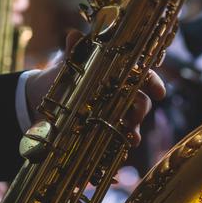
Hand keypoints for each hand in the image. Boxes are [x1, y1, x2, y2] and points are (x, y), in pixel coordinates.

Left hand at [24, 32, 166, 147]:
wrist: (42, 97)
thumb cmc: (62, 76)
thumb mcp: (68, 65)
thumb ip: (74, 51)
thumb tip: (74, 35)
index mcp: (118, 77)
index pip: (143, 77)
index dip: (154, 84)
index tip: (160, 93)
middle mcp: (121, 97)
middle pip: (141, 104)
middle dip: (140, 111)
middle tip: (133, 118)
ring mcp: (113, 117)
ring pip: (131, 127)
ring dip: (133, 134)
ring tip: (130, 141)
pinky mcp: (102, 134)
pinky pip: (114, 147)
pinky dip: (115, 158)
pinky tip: (115, 166)